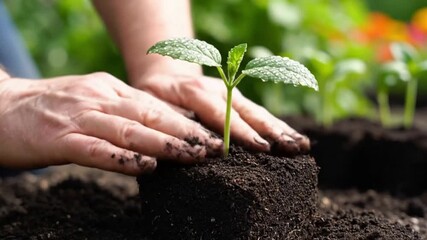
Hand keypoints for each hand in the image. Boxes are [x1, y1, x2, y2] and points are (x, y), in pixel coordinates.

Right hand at [0, 73, 221, 174]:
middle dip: (186, 131)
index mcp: (109, 88)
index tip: (213, 135)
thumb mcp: (93, 101)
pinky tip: (147, 166)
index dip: (186, 120)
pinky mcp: (59, 138)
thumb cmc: (52, 110)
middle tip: (215, 147)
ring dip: (165, 143)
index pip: (155, 105)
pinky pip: (95, 149)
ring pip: (129, 129)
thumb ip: (123, 112)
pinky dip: (123, 158)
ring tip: (193, 156)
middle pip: (150, 114)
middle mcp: (99, 97)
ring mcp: (79, 116)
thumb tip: (160, 130)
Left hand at [138, 73, 309, 154]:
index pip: (220, 113)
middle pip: (247, 111)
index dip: (240, 131)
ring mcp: (231, 93)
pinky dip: (276, 126)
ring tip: (301, 145)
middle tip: (291, 148)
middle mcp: (218, 89)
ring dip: (280, 129)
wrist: (164, 77)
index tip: (259, 147)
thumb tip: (195, 145)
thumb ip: (172, 121)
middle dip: (270, 131)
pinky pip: (258, 114)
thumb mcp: (152, 105)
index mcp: (194, 90)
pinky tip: (292, 139)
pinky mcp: (237, 99)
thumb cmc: (156, 97)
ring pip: (258, 112)